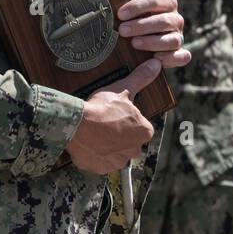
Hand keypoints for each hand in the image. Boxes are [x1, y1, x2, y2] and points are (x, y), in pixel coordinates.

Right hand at [65, 59, 160, 174]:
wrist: (76, 124)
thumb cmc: (102, 108)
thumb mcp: (123, 89)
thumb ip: (141, 79)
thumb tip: (156, 65)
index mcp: (145, 132)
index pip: (141, 127)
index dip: (128, 120)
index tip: (116, 115)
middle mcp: (135, 150)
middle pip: (129, 141)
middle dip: (119, 134)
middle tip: (104, 122)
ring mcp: (117, 162)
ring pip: (115, 153)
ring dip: (107, 145)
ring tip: (95, 132)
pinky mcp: (100, 168)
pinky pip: (100, 162)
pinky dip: (95, 155)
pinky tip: (88, 143)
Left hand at [117, 0, 190, 68]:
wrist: (143, 45)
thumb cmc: (134, 24)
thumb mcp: (131, 14)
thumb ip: (126, 11)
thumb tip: (113, 12)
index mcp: (167, 4)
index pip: (156, 1)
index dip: (138, 7)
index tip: (120, 14)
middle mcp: (176, 20)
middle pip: (164, 21)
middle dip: (141, 26)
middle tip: (123, 30)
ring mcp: (179, 37)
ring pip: (172, 40)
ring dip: (152, 42)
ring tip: (134, 43)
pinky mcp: (181, 54)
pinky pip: (183, 57)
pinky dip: (170, 58)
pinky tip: (154, 59)